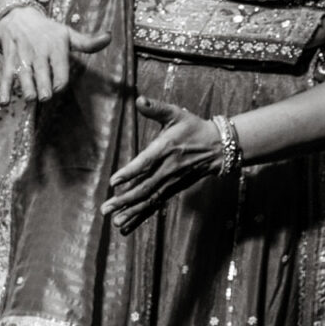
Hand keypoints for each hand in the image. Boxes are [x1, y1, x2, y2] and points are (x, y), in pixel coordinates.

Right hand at [0, 3, 110, 103]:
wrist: (18, 18)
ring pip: (24, 76)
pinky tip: (4, 102)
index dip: (60, 80)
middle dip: (43, 86)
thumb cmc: (47, 30)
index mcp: (56, 47)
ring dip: (27, 88)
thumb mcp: (67, 34)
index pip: (60, 67)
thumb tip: (109, 37)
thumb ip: (87, 42)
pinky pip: (6, 77)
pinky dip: (4, 90)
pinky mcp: (9, 62)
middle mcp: (39, 52)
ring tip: (30, 98)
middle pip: (42, 73)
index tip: (60, 87)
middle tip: (45, 97)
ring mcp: (22, 58)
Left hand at [101, 96, 226, 233]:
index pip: (145, 162)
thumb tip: (139, 99)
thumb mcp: (176, 114)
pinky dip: (140, 216)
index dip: (130, 172)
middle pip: (144, 187)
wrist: (218, 147)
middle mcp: (167, 169)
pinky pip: (154, 205)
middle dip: (124, 200)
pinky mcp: (172, 190)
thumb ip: (156, 109)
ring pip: (149, 200)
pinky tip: (126, 226)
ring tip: (115, 222)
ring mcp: (170, 182)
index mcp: (165, 149)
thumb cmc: (193, 128)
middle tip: (105, 208)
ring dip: (131, 212)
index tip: (113, 181)